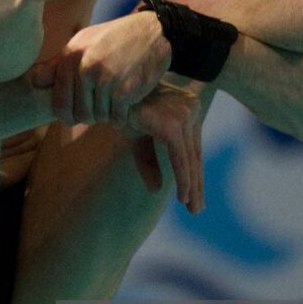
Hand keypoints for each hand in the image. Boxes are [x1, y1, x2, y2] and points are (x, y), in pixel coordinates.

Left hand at [38, 12, 170, 125]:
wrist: (154, 32)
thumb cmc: (116, 38)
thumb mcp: (84, 42)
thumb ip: (58, 64)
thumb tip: (33, 80)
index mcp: (71, 55)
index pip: (59, 102)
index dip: (68, 114)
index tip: (76, 114)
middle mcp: (85, 67)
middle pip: (80, 114)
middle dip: (90, 115)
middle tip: (101, 106)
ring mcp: (105, 79)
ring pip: (99, 117)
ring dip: (108, 115)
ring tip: (115, 101)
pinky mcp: (125, 90)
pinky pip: (117, 118)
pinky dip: (122, 117)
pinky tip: (127, 105)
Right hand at [123, 83, 204, 213]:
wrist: (106, 93)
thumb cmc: (120, 109)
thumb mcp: (138, 136)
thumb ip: (149, 160)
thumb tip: (157, 189)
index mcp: (187, 107)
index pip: (192, 147)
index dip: (193, 173)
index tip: (193, 197)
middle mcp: (191, 107)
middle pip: (195, 153)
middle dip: (196, 184)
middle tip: (197, 209)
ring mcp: (183, 114)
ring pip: (190, 158)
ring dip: (192, 186)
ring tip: (192, 208)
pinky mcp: (173, 124)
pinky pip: (181, 158)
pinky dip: (183, 179)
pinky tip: (183, 197)